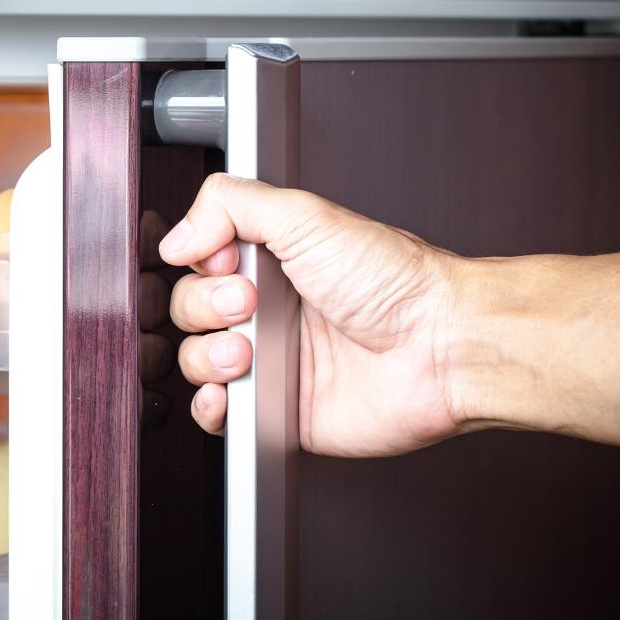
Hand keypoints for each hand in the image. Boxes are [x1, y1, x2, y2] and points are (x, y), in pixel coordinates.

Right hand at [158, 173, 468, 456]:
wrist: (442, 347)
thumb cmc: (397, 282)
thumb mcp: (307, 216)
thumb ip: (231, 204)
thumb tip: (177, 235)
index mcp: (273, 261)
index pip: (199, 259)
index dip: (199, 261)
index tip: (224, 260)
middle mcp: (268, 310)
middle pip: (189, 309)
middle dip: (206, 307)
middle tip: (250, 305)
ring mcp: (271, 362)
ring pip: (195, 360)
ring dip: (207, 355)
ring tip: (249, 351)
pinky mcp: (277, 412)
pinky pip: (219, 415)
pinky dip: (210, 406)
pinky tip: (230, 390)